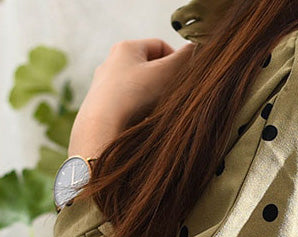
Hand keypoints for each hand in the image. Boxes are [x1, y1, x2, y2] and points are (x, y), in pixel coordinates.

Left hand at [68, 39, 196, 157]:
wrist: (102, 128)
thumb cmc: (134, 97)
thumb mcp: (166, 74)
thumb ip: (185, 59)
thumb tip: (197, 47)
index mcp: (126, 47)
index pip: (161, 46)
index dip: (177, 61)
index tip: (184, 79)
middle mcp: (112, 62)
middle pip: (149, 68)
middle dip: (164, 82)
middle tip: (172, 97)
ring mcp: (105, 85)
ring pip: (139, 88)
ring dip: (152, 99)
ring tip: (156, 113)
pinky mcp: (101, 106)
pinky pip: (128, 105)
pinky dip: (138, 112)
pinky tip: (141, 123)